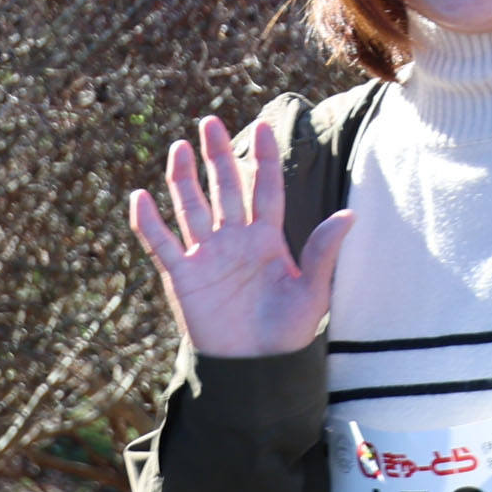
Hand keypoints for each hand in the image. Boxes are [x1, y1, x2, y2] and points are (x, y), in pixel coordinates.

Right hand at [126, 114, 350, 358]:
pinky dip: (149, 223)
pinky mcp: (183, 276)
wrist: (257, 368)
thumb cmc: (288, 332)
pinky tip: (140, 197)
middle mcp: (235, 240)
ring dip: (183, 179)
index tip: (263, 127)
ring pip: (191, 208)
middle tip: (210, 123)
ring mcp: (207, 256)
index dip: (263, 159)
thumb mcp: (313, 292)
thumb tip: (351, 214)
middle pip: (225, 189)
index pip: (265, 189)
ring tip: (180, 147)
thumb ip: (324, 251)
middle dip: (218, 157)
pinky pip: (161, 245)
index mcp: (268, 239)